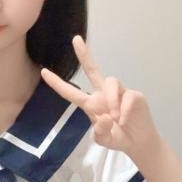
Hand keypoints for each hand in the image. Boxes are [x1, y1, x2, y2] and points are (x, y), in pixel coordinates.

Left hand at [40, 35, 157, 155]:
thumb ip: (100, 133)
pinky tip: (125, 120)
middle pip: (93, 69)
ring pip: (112, 82)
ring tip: (116, 118)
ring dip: (112, 100)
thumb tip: (105, 117)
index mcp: (91, 104)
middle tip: (75, 39)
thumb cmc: (117, 138)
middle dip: (84, 54)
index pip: (71, 93)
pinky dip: (125, 111)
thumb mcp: (104, 141)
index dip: (57, 83)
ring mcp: (119, 93)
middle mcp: (103, 94)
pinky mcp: (134, 95)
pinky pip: (127, 97)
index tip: (43, 72)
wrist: (138, 142)